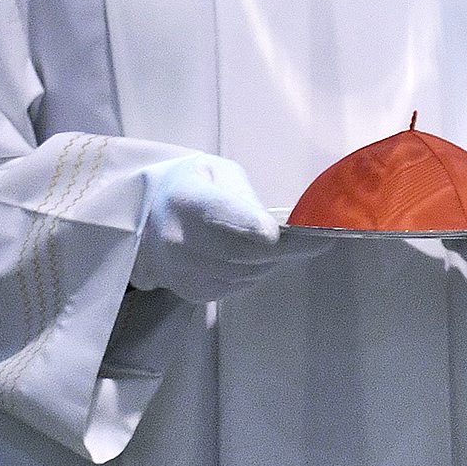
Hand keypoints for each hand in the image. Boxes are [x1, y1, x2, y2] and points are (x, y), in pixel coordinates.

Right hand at [132, 154, 296, 304]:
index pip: (222, 218)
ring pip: (247, 273)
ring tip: (273, 241)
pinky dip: (255, 272)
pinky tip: (249, 256)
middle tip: (318, 240)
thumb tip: (275, 227)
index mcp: (186, 200)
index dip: (256, 227)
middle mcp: (177, 241)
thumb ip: (243, 196)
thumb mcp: (217, 173)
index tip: (287, 232)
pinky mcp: (191, 292)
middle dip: (288, 249)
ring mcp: (181, 272)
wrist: (148, 220)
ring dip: (271, 260)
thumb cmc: (194, 188)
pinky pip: (238, 287)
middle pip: (244, 254)